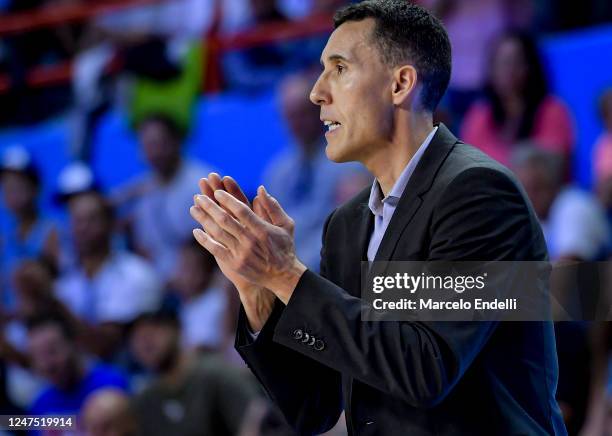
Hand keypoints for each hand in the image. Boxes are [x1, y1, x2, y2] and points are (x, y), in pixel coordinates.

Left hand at [193, 174, 276, 330]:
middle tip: (199, 196)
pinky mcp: (234, 264)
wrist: (282, 276)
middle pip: (225, 219)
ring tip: (194, 208)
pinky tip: (196, 231)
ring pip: (218, 233)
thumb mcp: (286, 225)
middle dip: (210, 206)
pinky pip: (215, 249)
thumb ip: (273, 207)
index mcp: (262, 229)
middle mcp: (250, 240)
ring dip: (204, 219)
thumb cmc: (284, 247)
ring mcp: (241, 253)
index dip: (228, 199)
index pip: (241, 210)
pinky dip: (205, 240)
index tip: (217, 191)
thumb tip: (260, 189)